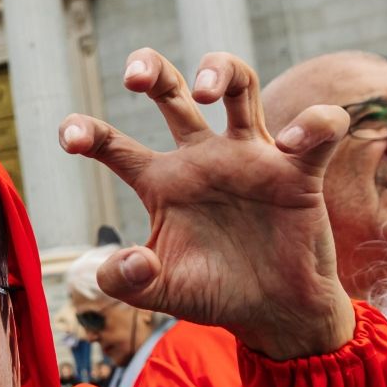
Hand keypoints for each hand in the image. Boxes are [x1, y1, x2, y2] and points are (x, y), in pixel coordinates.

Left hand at [59, 49, 354, 359]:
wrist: (274, 316)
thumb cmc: (213, 294)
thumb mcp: (158, 293)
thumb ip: (126, 282)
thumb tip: (131, 259)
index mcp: (162, 183)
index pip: (115, 145)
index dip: (87, 132)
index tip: (70, 137)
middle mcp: (202, 159)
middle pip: (172, 92)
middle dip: (152, 70)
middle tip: (133, 77)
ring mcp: (249, 159)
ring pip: (240, 85)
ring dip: (222, 71)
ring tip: (205, 93)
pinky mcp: (298, 171)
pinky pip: (316, 130)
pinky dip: (310, 124)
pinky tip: (290, 144)